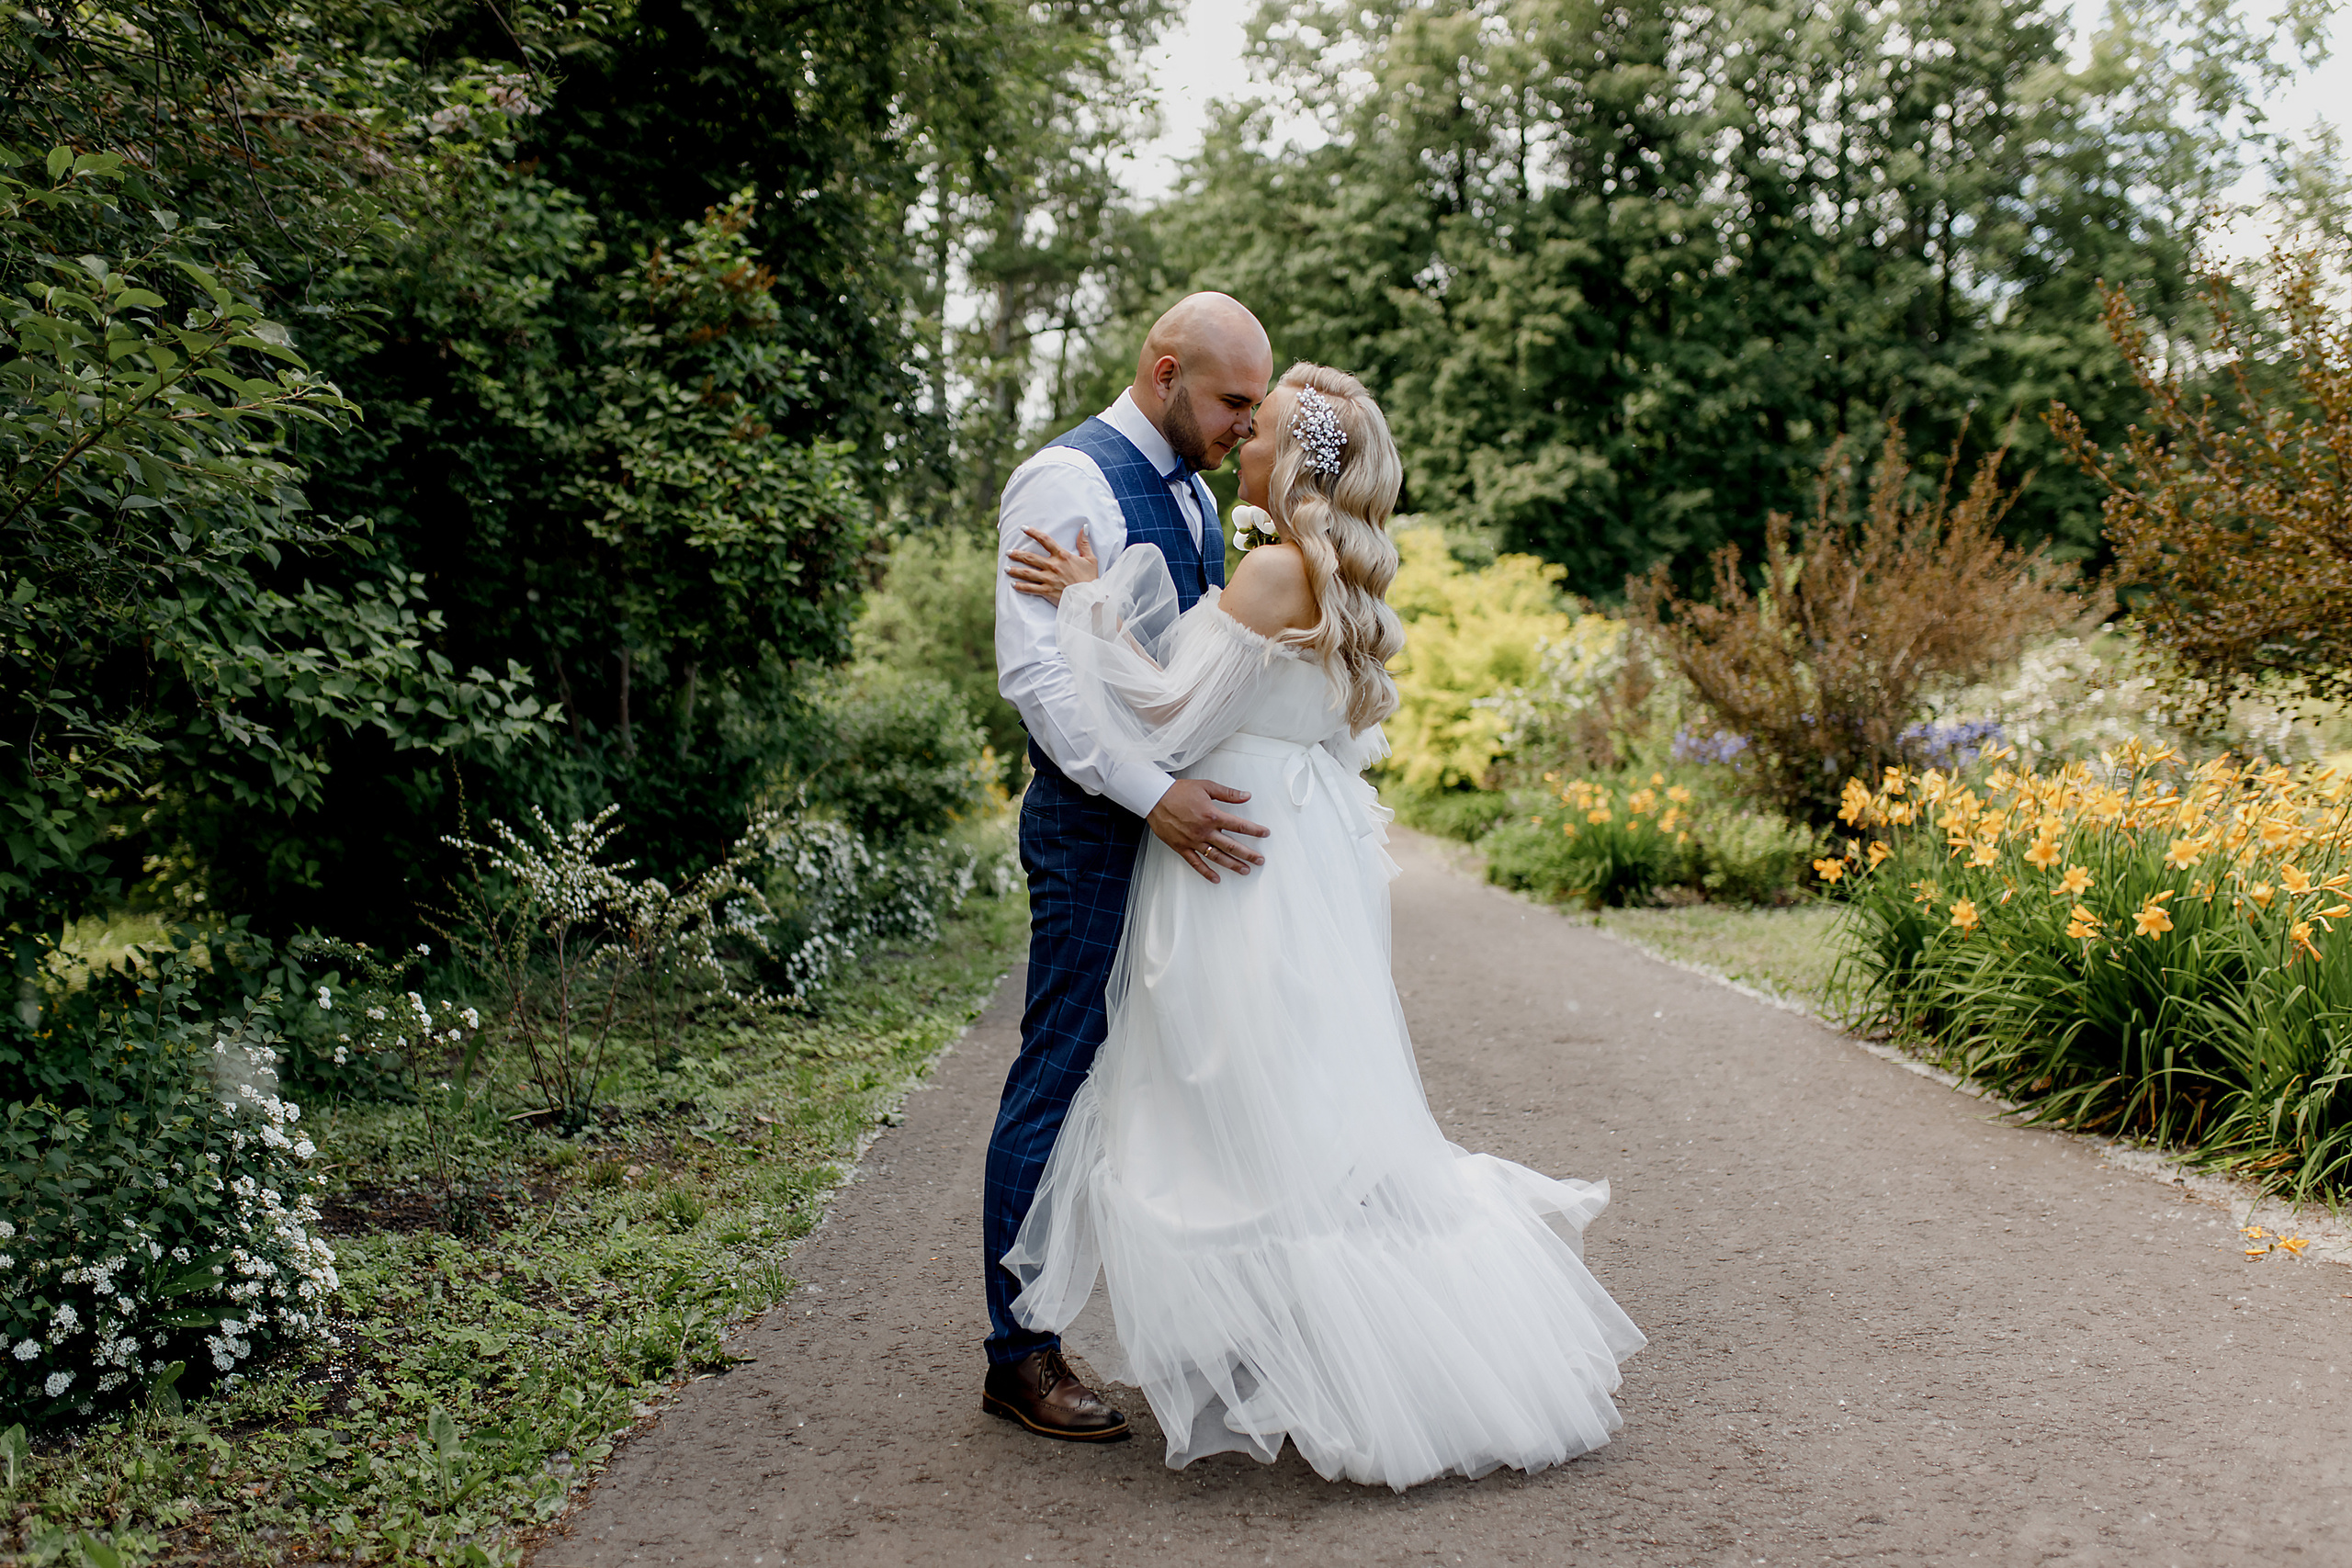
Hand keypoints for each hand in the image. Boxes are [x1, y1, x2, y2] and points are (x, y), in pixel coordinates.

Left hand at [1006, 525, 1099, 604]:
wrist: (1090, 599)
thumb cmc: (1091, 579)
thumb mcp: (1090, 559)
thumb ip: (1084, 543)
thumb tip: (1083, 528)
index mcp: (1063, 556)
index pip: (1045, 540)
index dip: (1033, 533)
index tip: (1023, 528)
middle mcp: (1053, 566)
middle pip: (1031, 557)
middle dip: (1017, 554)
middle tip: (1008, 552)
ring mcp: (1049, 579)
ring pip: (1027, 573)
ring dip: (1015, 570)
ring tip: (1006, 568)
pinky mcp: (1047, 592)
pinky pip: (1030, 588)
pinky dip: (1020, 586)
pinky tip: (1013, 585)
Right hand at [1148, 778, 1269, 882]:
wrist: (1155, 797)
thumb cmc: (1179, 791)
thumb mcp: (1206, 787)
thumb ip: (1228, 793)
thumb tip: (1246, 795)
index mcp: (1212, 815)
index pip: (1239, 825)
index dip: (1255, 830)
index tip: (1265, 834)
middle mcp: (1205, 831)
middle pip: (1232, 846)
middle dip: (1248, 854)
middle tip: (1260, 860)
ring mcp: (1193, 841)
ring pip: (1217, 857)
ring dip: (1232, 865)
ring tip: (1245, 870)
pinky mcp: (1181, 847)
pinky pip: (1196, 863)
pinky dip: (1206, 872)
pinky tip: (1216, 879)